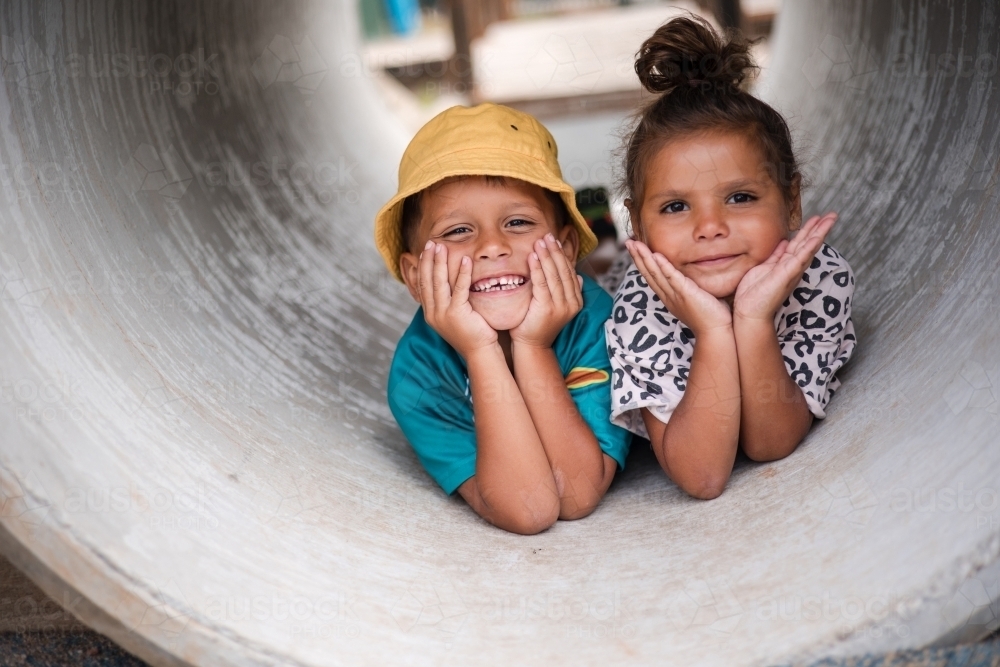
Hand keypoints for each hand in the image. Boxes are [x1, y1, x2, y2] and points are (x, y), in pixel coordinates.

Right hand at [418, 241, 497, 357]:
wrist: (481, 353)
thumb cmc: (473, 335)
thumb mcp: (456, 317)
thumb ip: (450, 302)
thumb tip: (449, 285)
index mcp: (431, 314)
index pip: (422, 285)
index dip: (423, 267)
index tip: (426, 251)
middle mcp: (433, 313)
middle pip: (427, 281)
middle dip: (428, 260)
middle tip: (431, 242)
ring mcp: (443, 314)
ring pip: (439, 282)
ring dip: (440, 262)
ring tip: (442, 245)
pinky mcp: (457, 314)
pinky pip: (459, 288)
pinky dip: (462, 273)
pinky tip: (465, 260)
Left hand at [511, 234, 583, 348]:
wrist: (532, 346)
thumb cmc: (539, 324)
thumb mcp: (556, 305)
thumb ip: (566, 291)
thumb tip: (579, 278)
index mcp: (576, 301)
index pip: (570, 273)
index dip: (562, 255)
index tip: (554, 241)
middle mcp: (571, 303)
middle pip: (564, 271)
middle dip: (555, 252)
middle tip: (547, 236)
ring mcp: (560, 306)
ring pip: (554, 275)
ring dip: (546, 256)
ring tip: (539, 242)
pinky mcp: (547, 308)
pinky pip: (542, 283)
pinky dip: (537, 268)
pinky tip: (533, 257)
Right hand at [626, 239, 731, 335]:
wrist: (715, 332)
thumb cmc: (709, 316)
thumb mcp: (694, 298)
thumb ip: (689, 286)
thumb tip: (693, 275)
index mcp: (668, 297)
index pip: (651, 277)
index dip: (642, 262)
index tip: (635, 249)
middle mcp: (668, 296)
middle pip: (648, 273)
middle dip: (637, 257)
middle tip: (628, 242)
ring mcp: (675, 295)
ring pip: (655, 274)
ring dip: (644, 258)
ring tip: (635, 244)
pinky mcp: (686, 294)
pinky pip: (672, 278)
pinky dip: (663, 266)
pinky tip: (656, 255)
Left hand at [734, 212, 836, 321]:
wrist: (749, 312)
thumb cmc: (753, 293)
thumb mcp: (763, 268)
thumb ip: (774, 255)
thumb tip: (783, 242)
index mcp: (785, 264)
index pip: (800, 243)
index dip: (808, 230)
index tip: (817, 217)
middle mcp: (792, 267)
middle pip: (808, 243)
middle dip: (820, 228)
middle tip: (832, 214)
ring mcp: (791, 271)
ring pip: (808, 248)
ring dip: (820, 233)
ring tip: (830, 219)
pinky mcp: (786, 275)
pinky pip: (800, 259)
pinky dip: (809, 247)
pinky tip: (816, 237)